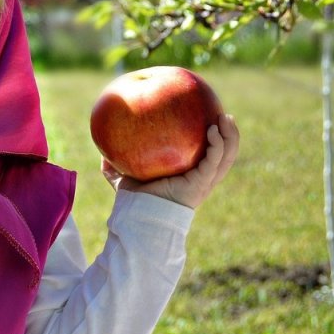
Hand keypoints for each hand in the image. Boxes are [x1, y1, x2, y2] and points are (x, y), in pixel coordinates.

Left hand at [103, 113, 239, 208]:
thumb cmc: (136, 204)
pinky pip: (215, 160)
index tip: (212, 119)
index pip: (209, 158)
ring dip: (231, 136)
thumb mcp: (124, 182)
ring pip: (228, 157)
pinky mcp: (202, 183)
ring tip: (226, 117)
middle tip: (225, 115)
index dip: (216, 142)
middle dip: (230, 134)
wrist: (142, 219)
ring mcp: (205, 182)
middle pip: (226, 155)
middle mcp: (202, 180)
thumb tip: (102, 155)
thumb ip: (115, 169)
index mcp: (191, 177)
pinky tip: (212, 130)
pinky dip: (217, 144)